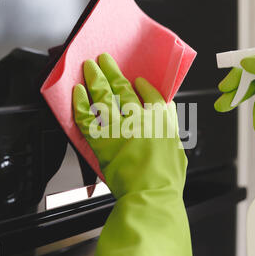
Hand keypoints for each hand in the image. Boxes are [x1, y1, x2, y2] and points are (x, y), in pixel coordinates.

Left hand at [73, 53, 192, 255]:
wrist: (151, 196)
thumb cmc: (166, 180)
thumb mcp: (177, 151)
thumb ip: (169, 130)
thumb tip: (164, 118)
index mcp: (161, 120)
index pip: (151, 94)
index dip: (142, 85)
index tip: (136, 79)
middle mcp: (139, 118)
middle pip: (123, 88)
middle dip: (112, 71)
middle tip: (104, 59)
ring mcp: (119, 128)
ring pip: (104, 97)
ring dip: (95, 79)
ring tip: (89, 67)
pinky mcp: (101, 141)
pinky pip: (86, 117)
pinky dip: (80, 104)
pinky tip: (77, 93)